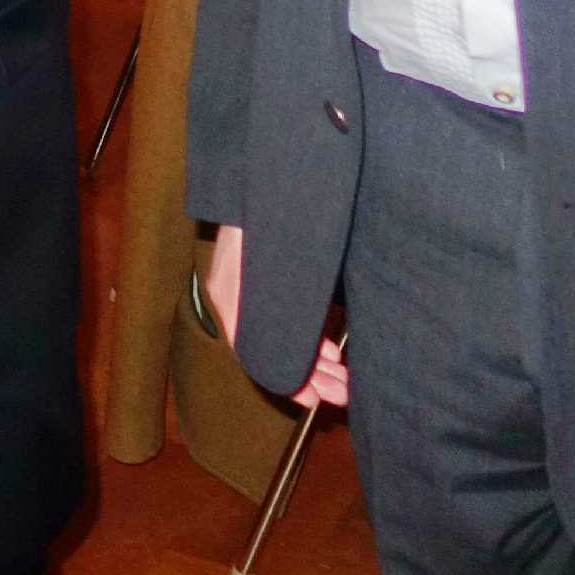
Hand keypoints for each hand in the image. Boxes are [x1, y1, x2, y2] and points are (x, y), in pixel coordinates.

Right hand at [199, 225, 347, 406]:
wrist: (272, 174)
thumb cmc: (262, 214)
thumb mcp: (268, 261)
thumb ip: (277, 301)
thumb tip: (301, 348)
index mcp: (231, 296)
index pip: (255, 352)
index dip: (284, 378)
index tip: (311, 400)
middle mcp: (240, 297)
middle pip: (274, 348)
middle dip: (309, 374)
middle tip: (341, 394)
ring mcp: (258, 287)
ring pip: (287, 335)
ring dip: (315, 360)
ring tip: (343, 381)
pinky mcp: (277, 277)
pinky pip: (291, 317)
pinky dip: (311, 336)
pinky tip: (332, 351)